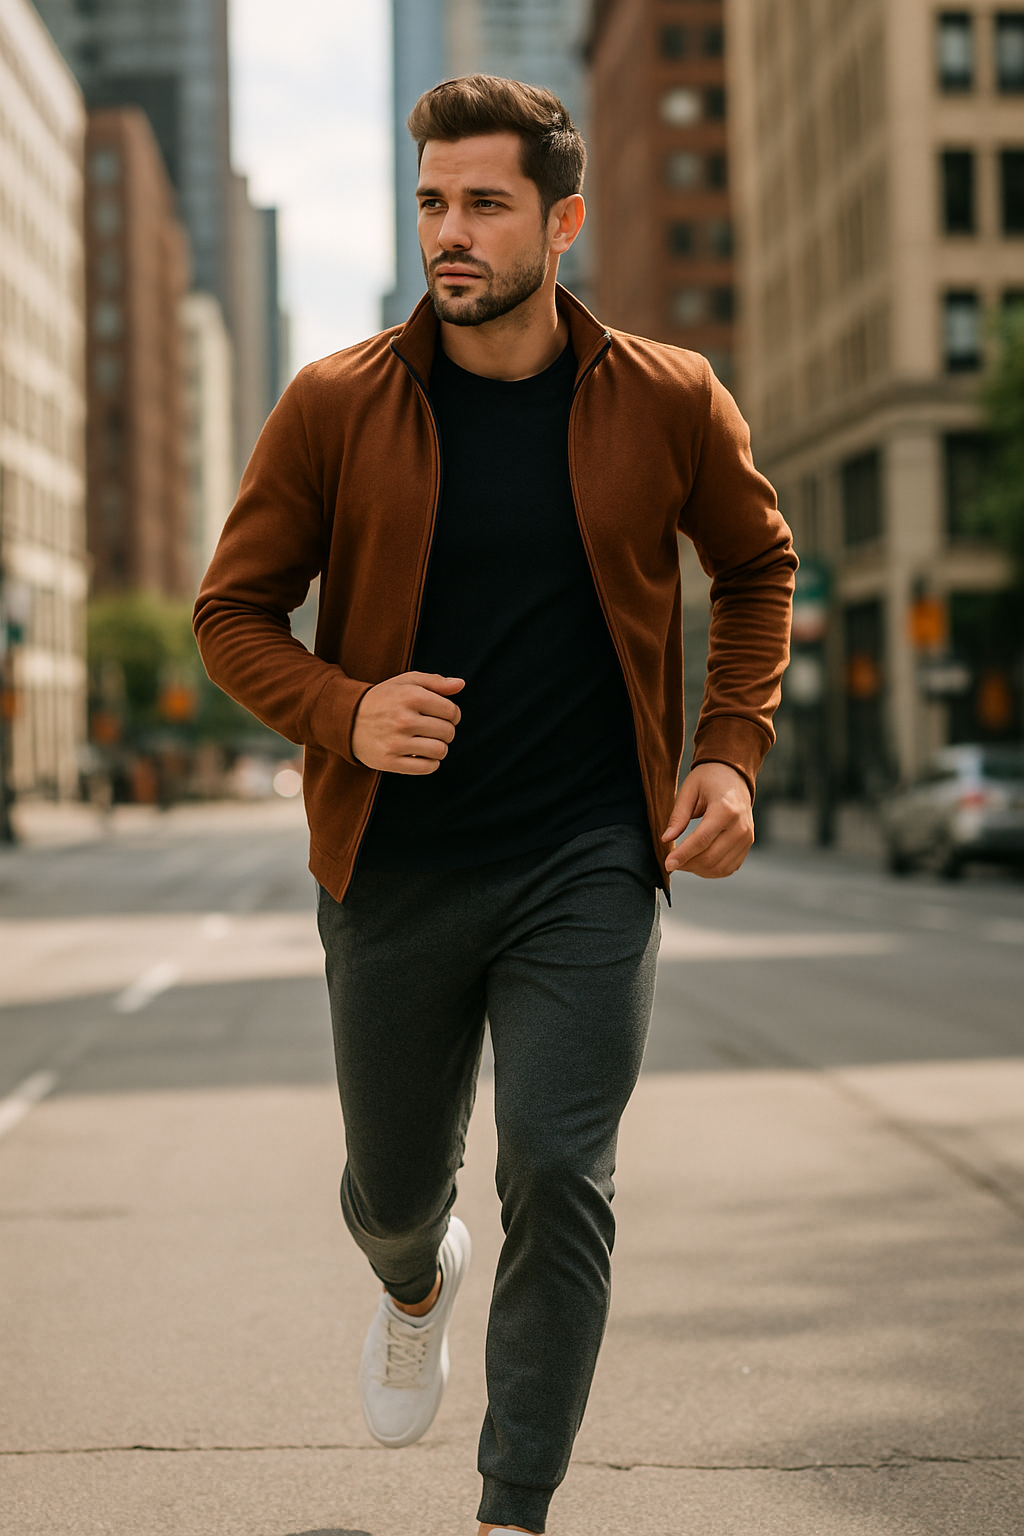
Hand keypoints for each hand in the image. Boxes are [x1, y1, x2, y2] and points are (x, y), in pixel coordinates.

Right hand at [351, 672, 464, 773]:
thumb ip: (435, 681)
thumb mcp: (406, 682)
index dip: (453, 715)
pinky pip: (426, 767)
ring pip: (440, 751)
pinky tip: (422, 755)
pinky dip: (431, 763)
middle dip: (447, 731)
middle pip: (448, 732)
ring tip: (429, 742)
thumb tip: (461, 684)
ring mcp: (396, 742)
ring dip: (440, 748)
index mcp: (410, 696)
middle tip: (435, 730)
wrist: (347, 719)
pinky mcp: (390, 761)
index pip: (451, 711)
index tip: (444, 716)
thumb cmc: (383, 699)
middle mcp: (403, 719)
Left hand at [662, 761, 753, 877]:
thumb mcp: (689, 791)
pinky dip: (711, 870)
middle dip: (687, 864)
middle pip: (710, 857)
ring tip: (683, 861)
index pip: (701, 840)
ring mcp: (746, 837)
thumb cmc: (709, 780)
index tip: (668, 864)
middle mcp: (740, 826)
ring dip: (698, 870)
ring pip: (719, 867)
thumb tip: (666, 839)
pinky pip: (729, 868)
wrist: (734, 775)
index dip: (683, 855)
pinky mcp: (747, 844)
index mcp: (725, 810)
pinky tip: (698, 863)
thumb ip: (678, 816)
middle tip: (671, 862)